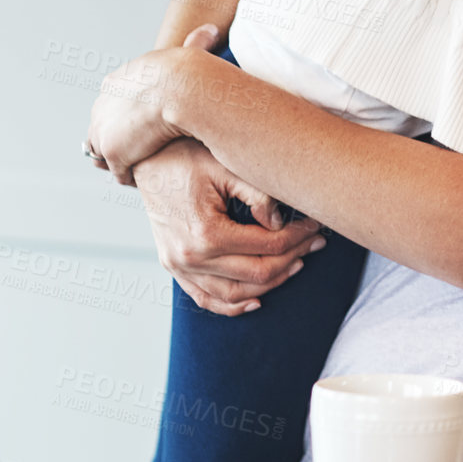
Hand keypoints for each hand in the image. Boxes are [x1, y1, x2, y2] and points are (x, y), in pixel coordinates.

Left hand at [86, 24, 219, 184]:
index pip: (112, 105)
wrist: (181, 88)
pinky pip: (120, 172)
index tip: (145, 125)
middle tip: (143, 150)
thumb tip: (212, 29)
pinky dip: (131, 176)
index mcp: (115, 82)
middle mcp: (101, 106)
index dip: (129, 117)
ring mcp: (105, 131)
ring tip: (145, 165)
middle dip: (119, 141)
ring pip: (107, 153)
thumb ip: (195, 42)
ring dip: (123, 160)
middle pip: (103, 130)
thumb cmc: (190, 69)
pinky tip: (147, 175)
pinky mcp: (114, 153)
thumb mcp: (187, 50)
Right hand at [134, 137, 324, 315]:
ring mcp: (178, 267)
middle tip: (315, 243)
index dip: (297, 237)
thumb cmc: (185, 156)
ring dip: (270, 284)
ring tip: (296, 263)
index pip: (266, 246)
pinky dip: (232, 305)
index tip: (316, 226)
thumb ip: (256, 193)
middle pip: (256, 274)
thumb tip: (278, 222)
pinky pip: (206, 298)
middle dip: (292, 258)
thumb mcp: (225, 165)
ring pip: (234, 293)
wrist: (146, 162)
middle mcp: (190, 257)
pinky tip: (256, 300)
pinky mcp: (173, 268)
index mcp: (206, 233)